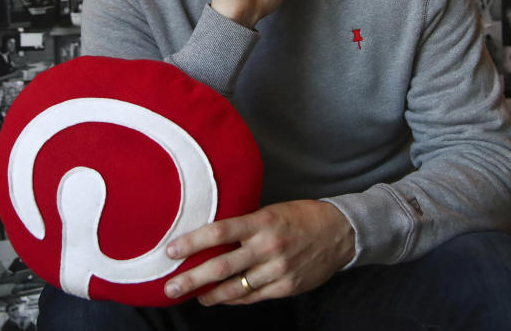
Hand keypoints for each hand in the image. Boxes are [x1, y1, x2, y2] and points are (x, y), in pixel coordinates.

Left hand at [163, 200, 354, 305]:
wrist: (340, 232)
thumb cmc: (301, 217)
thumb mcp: (271, 211)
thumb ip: (246, 224)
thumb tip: (213, 235)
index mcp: (261, 222)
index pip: (219, 232)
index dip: (192, 242)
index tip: (171, 250)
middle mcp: (267, 247)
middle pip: (221, 267)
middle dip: (191, 279)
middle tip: (170, 287)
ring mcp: (277, 270)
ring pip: (235, 288)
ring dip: (210, 295)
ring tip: (194, 295)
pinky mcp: (286, 287)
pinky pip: (253, 297)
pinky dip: (234, 299)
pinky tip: (222, 298)